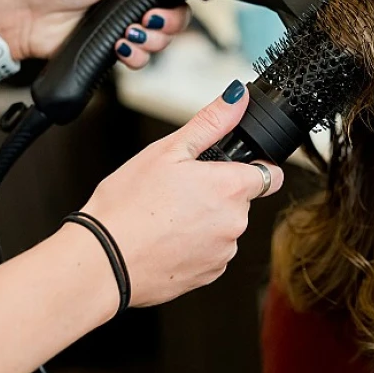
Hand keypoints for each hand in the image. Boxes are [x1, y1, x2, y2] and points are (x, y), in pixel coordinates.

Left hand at [0, 0, 189, 69]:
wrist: (32, 16)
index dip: (177, 4)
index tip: (162, 5)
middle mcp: (137, 5)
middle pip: (175, 22)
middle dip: (166, 26)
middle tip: (146, 20)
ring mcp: (127, 28)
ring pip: (160, 43)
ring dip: (149, 43)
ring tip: (127, 35)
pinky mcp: (116, 49)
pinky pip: (140, 61)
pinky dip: (134, 57)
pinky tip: (119, 48)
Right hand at [72, 81, 283, 306]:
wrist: (103, 261)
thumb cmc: (128, 205)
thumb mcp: (167, 150)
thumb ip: (211, 123)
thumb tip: (237, 97)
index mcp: (230, 188)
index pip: (270, 175)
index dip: (252, 167)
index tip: (231, 168)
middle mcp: (235, 223)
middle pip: (242, 201)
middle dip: (218, 193)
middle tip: (179, 190)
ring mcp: (223, 252)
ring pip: (224, 227)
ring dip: (206, 221)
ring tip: (166, 216)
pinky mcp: (208, 275)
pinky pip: (211, 253)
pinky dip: (194, 246)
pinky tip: (165, 239)